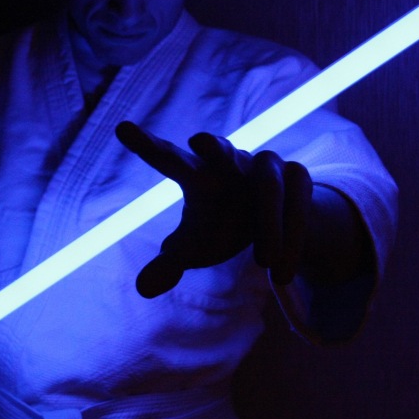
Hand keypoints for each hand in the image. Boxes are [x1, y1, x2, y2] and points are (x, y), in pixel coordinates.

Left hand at [115, 121, 313, 296]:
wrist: (276, 226)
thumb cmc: (223, 229)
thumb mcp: (196, 249)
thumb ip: (170, 264)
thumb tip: (142, 289)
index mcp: (197, 174)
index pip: (168, 158)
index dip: (146, 145)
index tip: (120, 129)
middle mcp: (229, 163)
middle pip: (219, 149)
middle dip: (212, 146)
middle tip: (200, 142)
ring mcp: (266, 166)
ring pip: (268, 184)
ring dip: (268, 223)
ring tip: (263, 264)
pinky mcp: (298, 177)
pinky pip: (297, 201)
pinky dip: (292, 235)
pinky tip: (282, 272)